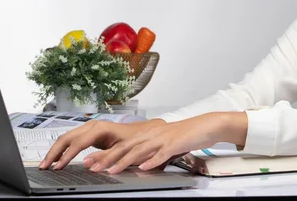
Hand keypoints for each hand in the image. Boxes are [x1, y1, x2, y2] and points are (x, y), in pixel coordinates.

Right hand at [39, 118, 166, 169]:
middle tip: (44, 166)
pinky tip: (57, 159)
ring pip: (66, 138)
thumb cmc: (135, 141)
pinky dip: (61, 149)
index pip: (78, 142)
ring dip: (55, 151)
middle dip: (54, 152)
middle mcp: (92, 125)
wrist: (142, 133)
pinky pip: (70, 140)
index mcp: (100, 128)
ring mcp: (89, 128)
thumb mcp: (123, 150)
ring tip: (46, 165)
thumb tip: (86, 163)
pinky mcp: (88, 133)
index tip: (58, 167)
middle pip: (67, 137)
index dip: (66, 155)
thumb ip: (105, 157)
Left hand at [85, 111, 247, 173]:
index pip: (122, 145)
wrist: (205, 126)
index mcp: (147, 134)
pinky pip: (162, 153)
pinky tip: (143, 167)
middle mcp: (151, 135)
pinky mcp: (175, 143)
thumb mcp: (162, 144)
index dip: (105, 154)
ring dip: (124, 161)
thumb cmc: (184, 135)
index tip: (91, 162)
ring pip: (140, 150)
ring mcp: (163, 138)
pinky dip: (152, 160)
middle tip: (92, 166)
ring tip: (112, 170)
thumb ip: (149, 153)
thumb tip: (136, 164)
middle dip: (107, 157)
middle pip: (126, 147)